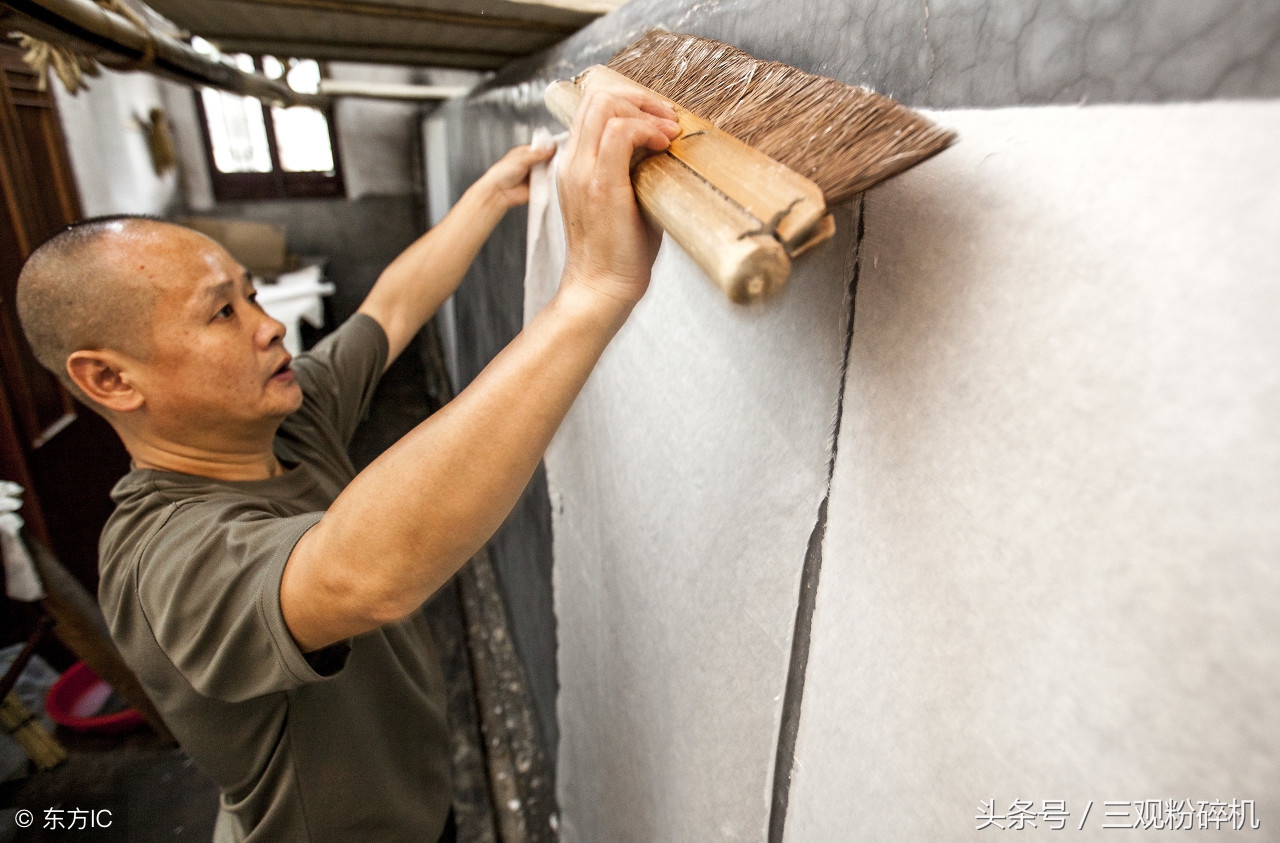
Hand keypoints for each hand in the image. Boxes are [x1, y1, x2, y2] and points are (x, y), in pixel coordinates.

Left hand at [478, 144, 555, 208]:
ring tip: (554, 171)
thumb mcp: (521, 159)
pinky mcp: (538, 187)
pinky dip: (551, 183)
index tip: (558, 148)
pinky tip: (552, 181)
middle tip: (557, 161)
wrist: (499, 192)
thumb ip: (538, 154)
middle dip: (553, 161)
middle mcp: (532, 164)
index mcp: (526, 153)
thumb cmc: (502, 174)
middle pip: (548, 160)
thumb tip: (551, 147)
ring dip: (552, 172)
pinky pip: (548, 184)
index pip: (542, 148)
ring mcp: (535, 176)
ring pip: (549, 172)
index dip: (550, 148)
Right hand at [557, 82, 679, 308]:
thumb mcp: (626, 200)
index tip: (659, 119)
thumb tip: (663, 149)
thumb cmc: (618, 252)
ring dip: (644, 110)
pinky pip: (619, 133)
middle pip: (597, 96)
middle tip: (667, 118)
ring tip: (668, 132)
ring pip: (604, 105)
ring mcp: (582, 172)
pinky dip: (646, 129)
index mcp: (575, 165)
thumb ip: (633, 170)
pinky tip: (663, 145)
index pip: (592, 106)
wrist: (601, 289)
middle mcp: (572, 163)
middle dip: (639, 98)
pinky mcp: (600, 185)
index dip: (630, 101)